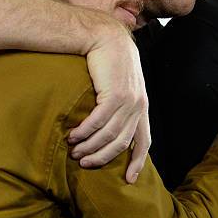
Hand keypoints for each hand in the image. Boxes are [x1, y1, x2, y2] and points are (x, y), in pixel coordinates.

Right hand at [68, 28, 149, 183]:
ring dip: (89, 146)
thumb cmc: (109, 63)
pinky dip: (85, 131)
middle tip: (83, 163)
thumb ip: (118, 106)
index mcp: (142, 107)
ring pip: (109, 134)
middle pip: (122, 143)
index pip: (145, 141)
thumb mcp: (120, 86)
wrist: (106, 37)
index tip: (128, 180)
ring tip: (74, 150)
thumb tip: (106, 130)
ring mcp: (129, 100)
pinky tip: (72, 135)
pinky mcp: (115, 93)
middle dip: (102, 157)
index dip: (137, 162)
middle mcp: (139, 105)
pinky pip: (98, 121)